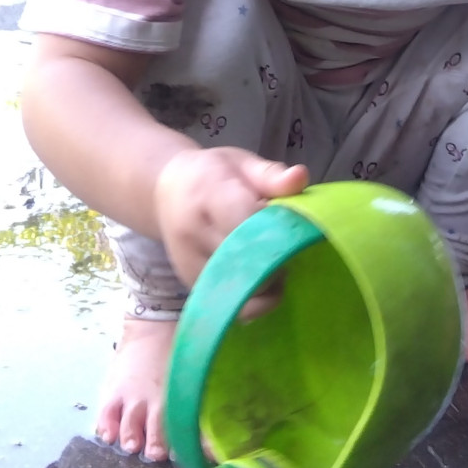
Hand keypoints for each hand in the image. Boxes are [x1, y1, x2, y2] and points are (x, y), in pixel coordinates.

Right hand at [154, 146, 308, 286]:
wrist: (166, 190)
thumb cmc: (213, 174)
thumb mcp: (242, 164)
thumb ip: (272, 175)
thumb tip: (300, 177)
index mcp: (208, 193)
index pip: (246, 222)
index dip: (277, 232)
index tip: (295, 229)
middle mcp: (194, 232)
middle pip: (245, 261)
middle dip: (277, 262)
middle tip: (293, 251)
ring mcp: (188, 262)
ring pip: (238, 290)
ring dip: (268, 287)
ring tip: (279, 267)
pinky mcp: (189, 283)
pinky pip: (228, 303)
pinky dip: (253, 298)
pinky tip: (263, 280)